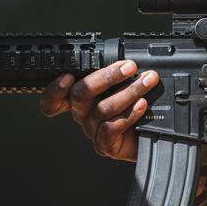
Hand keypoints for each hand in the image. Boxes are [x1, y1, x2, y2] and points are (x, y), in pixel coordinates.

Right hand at [40, 60, 158, 161]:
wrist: (151, 135)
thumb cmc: (138, 106)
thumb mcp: (126, 85)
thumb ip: (119, 74)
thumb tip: (126, 61)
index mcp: (82, 97)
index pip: (55, 96)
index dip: (55, 89)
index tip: (68, 76)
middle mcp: (82, 113)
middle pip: (81, 94)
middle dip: (107, 77)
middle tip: (129, 67)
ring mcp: (92, 129)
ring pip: (102, 108)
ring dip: (128, 92)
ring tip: (146, 82)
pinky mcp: (104, 144)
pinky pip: (111, 128)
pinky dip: (129, 114)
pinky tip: (142, 104)